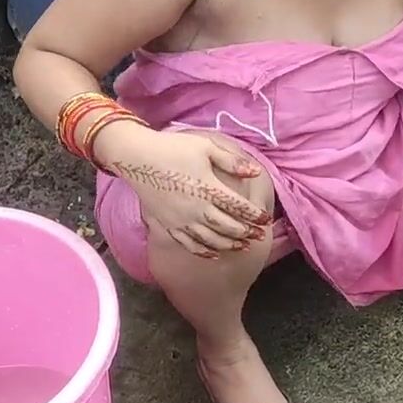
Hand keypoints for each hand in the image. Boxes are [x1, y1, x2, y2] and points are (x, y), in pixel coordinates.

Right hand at [92, 124, 269, 257]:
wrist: (137, 157)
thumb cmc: (173, 148)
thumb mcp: (206, 148)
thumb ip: (231, 162)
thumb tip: (255, 171)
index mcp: (209, 189)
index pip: (238, 207)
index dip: (254, 215)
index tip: (265, 219)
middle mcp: (197, 209)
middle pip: (227, 227)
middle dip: (245, 233)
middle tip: (258, 237)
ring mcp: (182, 220)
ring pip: (211, 239)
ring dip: (228, 244)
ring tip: (242, 246)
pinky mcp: (169, 225)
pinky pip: (189, 244)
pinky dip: (204, 251)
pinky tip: (214, 254)